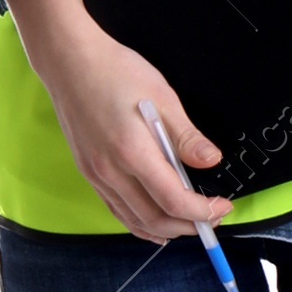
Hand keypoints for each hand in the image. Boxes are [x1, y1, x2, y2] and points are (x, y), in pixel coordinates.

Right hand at [0, 0, 230, 239]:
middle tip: (211, 219)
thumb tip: (210, 160)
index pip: (172, 201)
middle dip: (187, 226)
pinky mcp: (88, 172)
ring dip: (164, 229)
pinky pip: (116, 209)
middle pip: (154, 219)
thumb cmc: (114, 72)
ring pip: (133, 220)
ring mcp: (95, 175)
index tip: (221, 208)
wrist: (70, 62)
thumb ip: (186, 136)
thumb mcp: (162, 97)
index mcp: (132, 152)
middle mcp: (110, 171)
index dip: (201, 212)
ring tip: (188, 224)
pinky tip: (155, 222)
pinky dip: (139, 222)